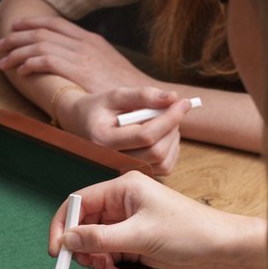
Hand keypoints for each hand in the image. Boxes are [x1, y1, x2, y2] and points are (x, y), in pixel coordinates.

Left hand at [0, 16, 152, 92]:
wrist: (147, 97)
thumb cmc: (127, 90)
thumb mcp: (108, 68)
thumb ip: (89, 63)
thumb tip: (72, 67)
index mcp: (91, 39)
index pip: (55, 24)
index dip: (32, 24)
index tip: (15, 29)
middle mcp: (85, 42)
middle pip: (42, 31)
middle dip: (17, 37)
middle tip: (0, 45)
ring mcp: (82, 54)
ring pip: (40, 44)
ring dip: (17, 52)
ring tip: (3, 61)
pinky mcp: (79, 69)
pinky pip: (47, 60)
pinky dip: (30, 63)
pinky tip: (21, 72)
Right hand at [49, 171, 267, 268]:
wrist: (222, 249)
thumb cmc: (190, 231)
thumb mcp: (140, 235)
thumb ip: (100, 238)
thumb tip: (67, 239)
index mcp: (123, 189)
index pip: (79, 202)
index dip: (63, 225)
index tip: (57, 250)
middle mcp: (123, 203)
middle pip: (84, 226)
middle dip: (83, 249)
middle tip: (89, 265)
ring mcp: (129, 224)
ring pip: (95, 245)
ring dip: (98, 263)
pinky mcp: (135, 242)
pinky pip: (109, 256)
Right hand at [58, 87, 191, 174]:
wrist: (84, 125)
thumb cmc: (100, 108)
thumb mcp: (116, 95)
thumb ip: (143, 95)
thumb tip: (173, 98)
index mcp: (104, 140)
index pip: (146, 135)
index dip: (169, 118)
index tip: (183, 101)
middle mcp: (112, 161)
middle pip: (157, 151)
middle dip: (173, 127)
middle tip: (175, 108)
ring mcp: (125, 170)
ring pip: (164, 161)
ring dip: (173, 138)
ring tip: (166, 119)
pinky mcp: (137, 173)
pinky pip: (165, 167)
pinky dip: (172, 149)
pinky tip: (164, 134)